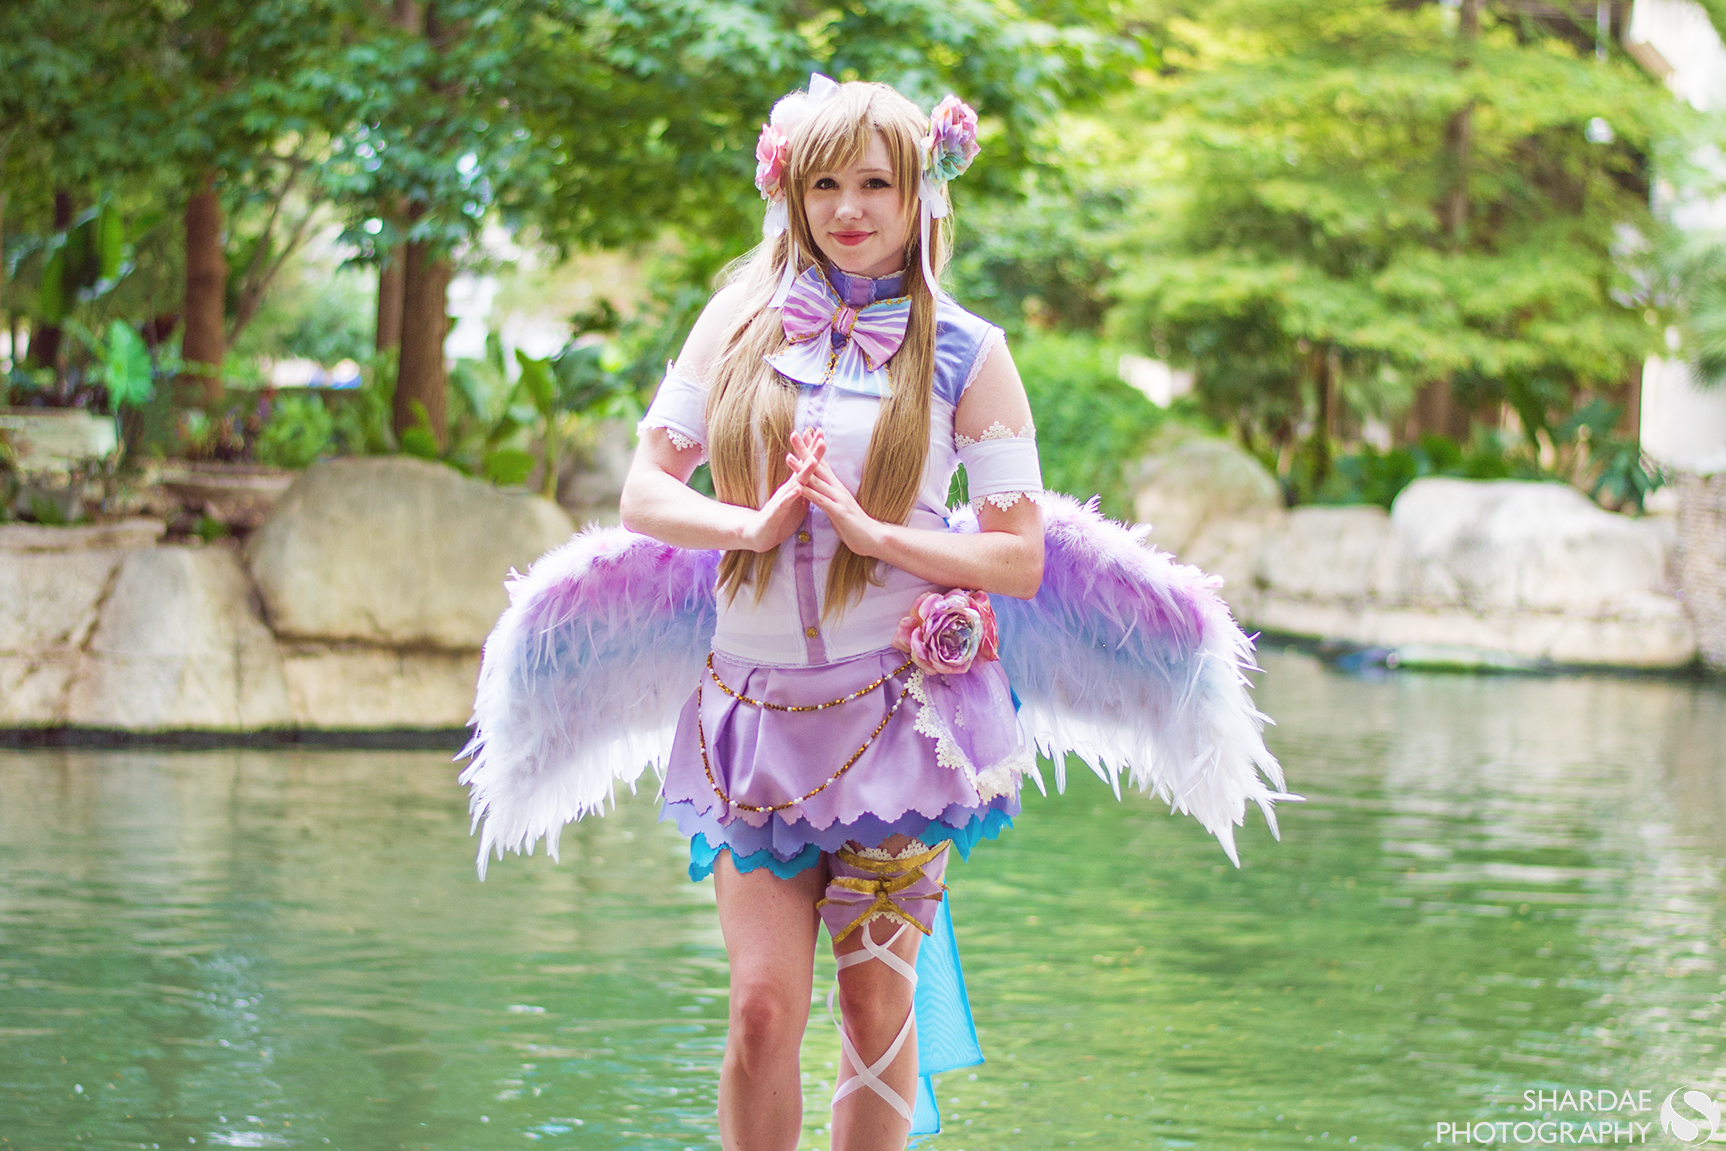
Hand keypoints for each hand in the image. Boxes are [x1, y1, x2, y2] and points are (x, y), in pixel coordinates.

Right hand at [738, 428, 824, 552]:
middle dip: (812, 454)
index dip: (815, 452)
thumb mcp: (798, 502)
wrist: (760, 534)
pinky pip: (784, 503)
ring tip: (813, 460)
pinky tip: (797, 489)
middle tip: (821, 439)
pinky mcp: (776, 512)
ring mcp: (781, 499)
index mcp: (795, 487)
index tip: (823, 436)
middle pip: (802, 469)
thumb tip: (818, 480)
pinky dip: (791, 496)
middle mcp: (788, 489)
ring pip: (795, 483)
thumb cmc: (781, 518)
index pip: (807, 466)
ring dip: (804, 471)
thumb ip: (807, 491)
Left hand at [794, 430, 887, 558]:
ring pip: (817, 480)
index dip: (813, 448)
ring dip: (802, 468)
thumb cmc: (855, 524)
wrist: (873, 537)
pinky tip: (798, 485)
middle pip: (818, 465)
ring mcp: (838, 498)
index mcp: (836, 487)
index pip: (823, 463)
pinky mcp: (838, 511)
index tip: (804, 434)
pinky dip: (809, 492)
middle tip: (794, 434)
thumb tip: (823, 488)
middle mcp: (837, 488)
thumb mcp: (840, 505)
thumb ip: (831, 495)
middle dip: (805, 450)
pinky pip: (821, 500)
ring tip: (788, 457)